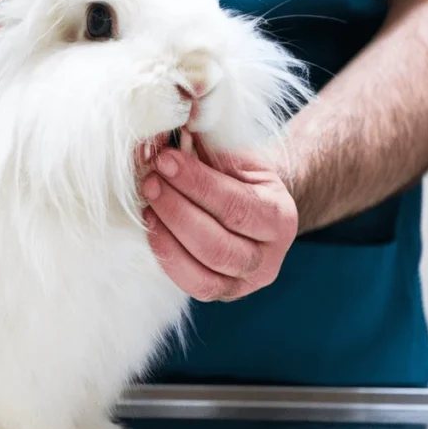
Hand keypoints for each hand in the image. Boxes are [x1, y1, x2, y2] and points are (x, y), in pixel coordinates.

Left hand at [141, 139, 297, 301]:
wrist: (254, 206)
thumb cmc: (238, 176)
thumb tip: (158, 136)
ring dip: (168, 234)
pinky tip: (153, 228)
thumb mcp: (231, 155)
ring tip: (147, 203)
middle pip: (218, 244)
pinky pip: (195, 286)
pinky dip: (168, 258)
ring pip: (206, 270)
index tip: (165, 160)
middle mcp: (270, 257)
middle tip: (150, 181)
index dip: (196, 184)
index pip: (235, 206)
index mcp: (280, 216)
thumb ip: (202, 146)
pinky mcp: (224, 293)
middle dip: (177, 210)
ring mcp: (247, 281)